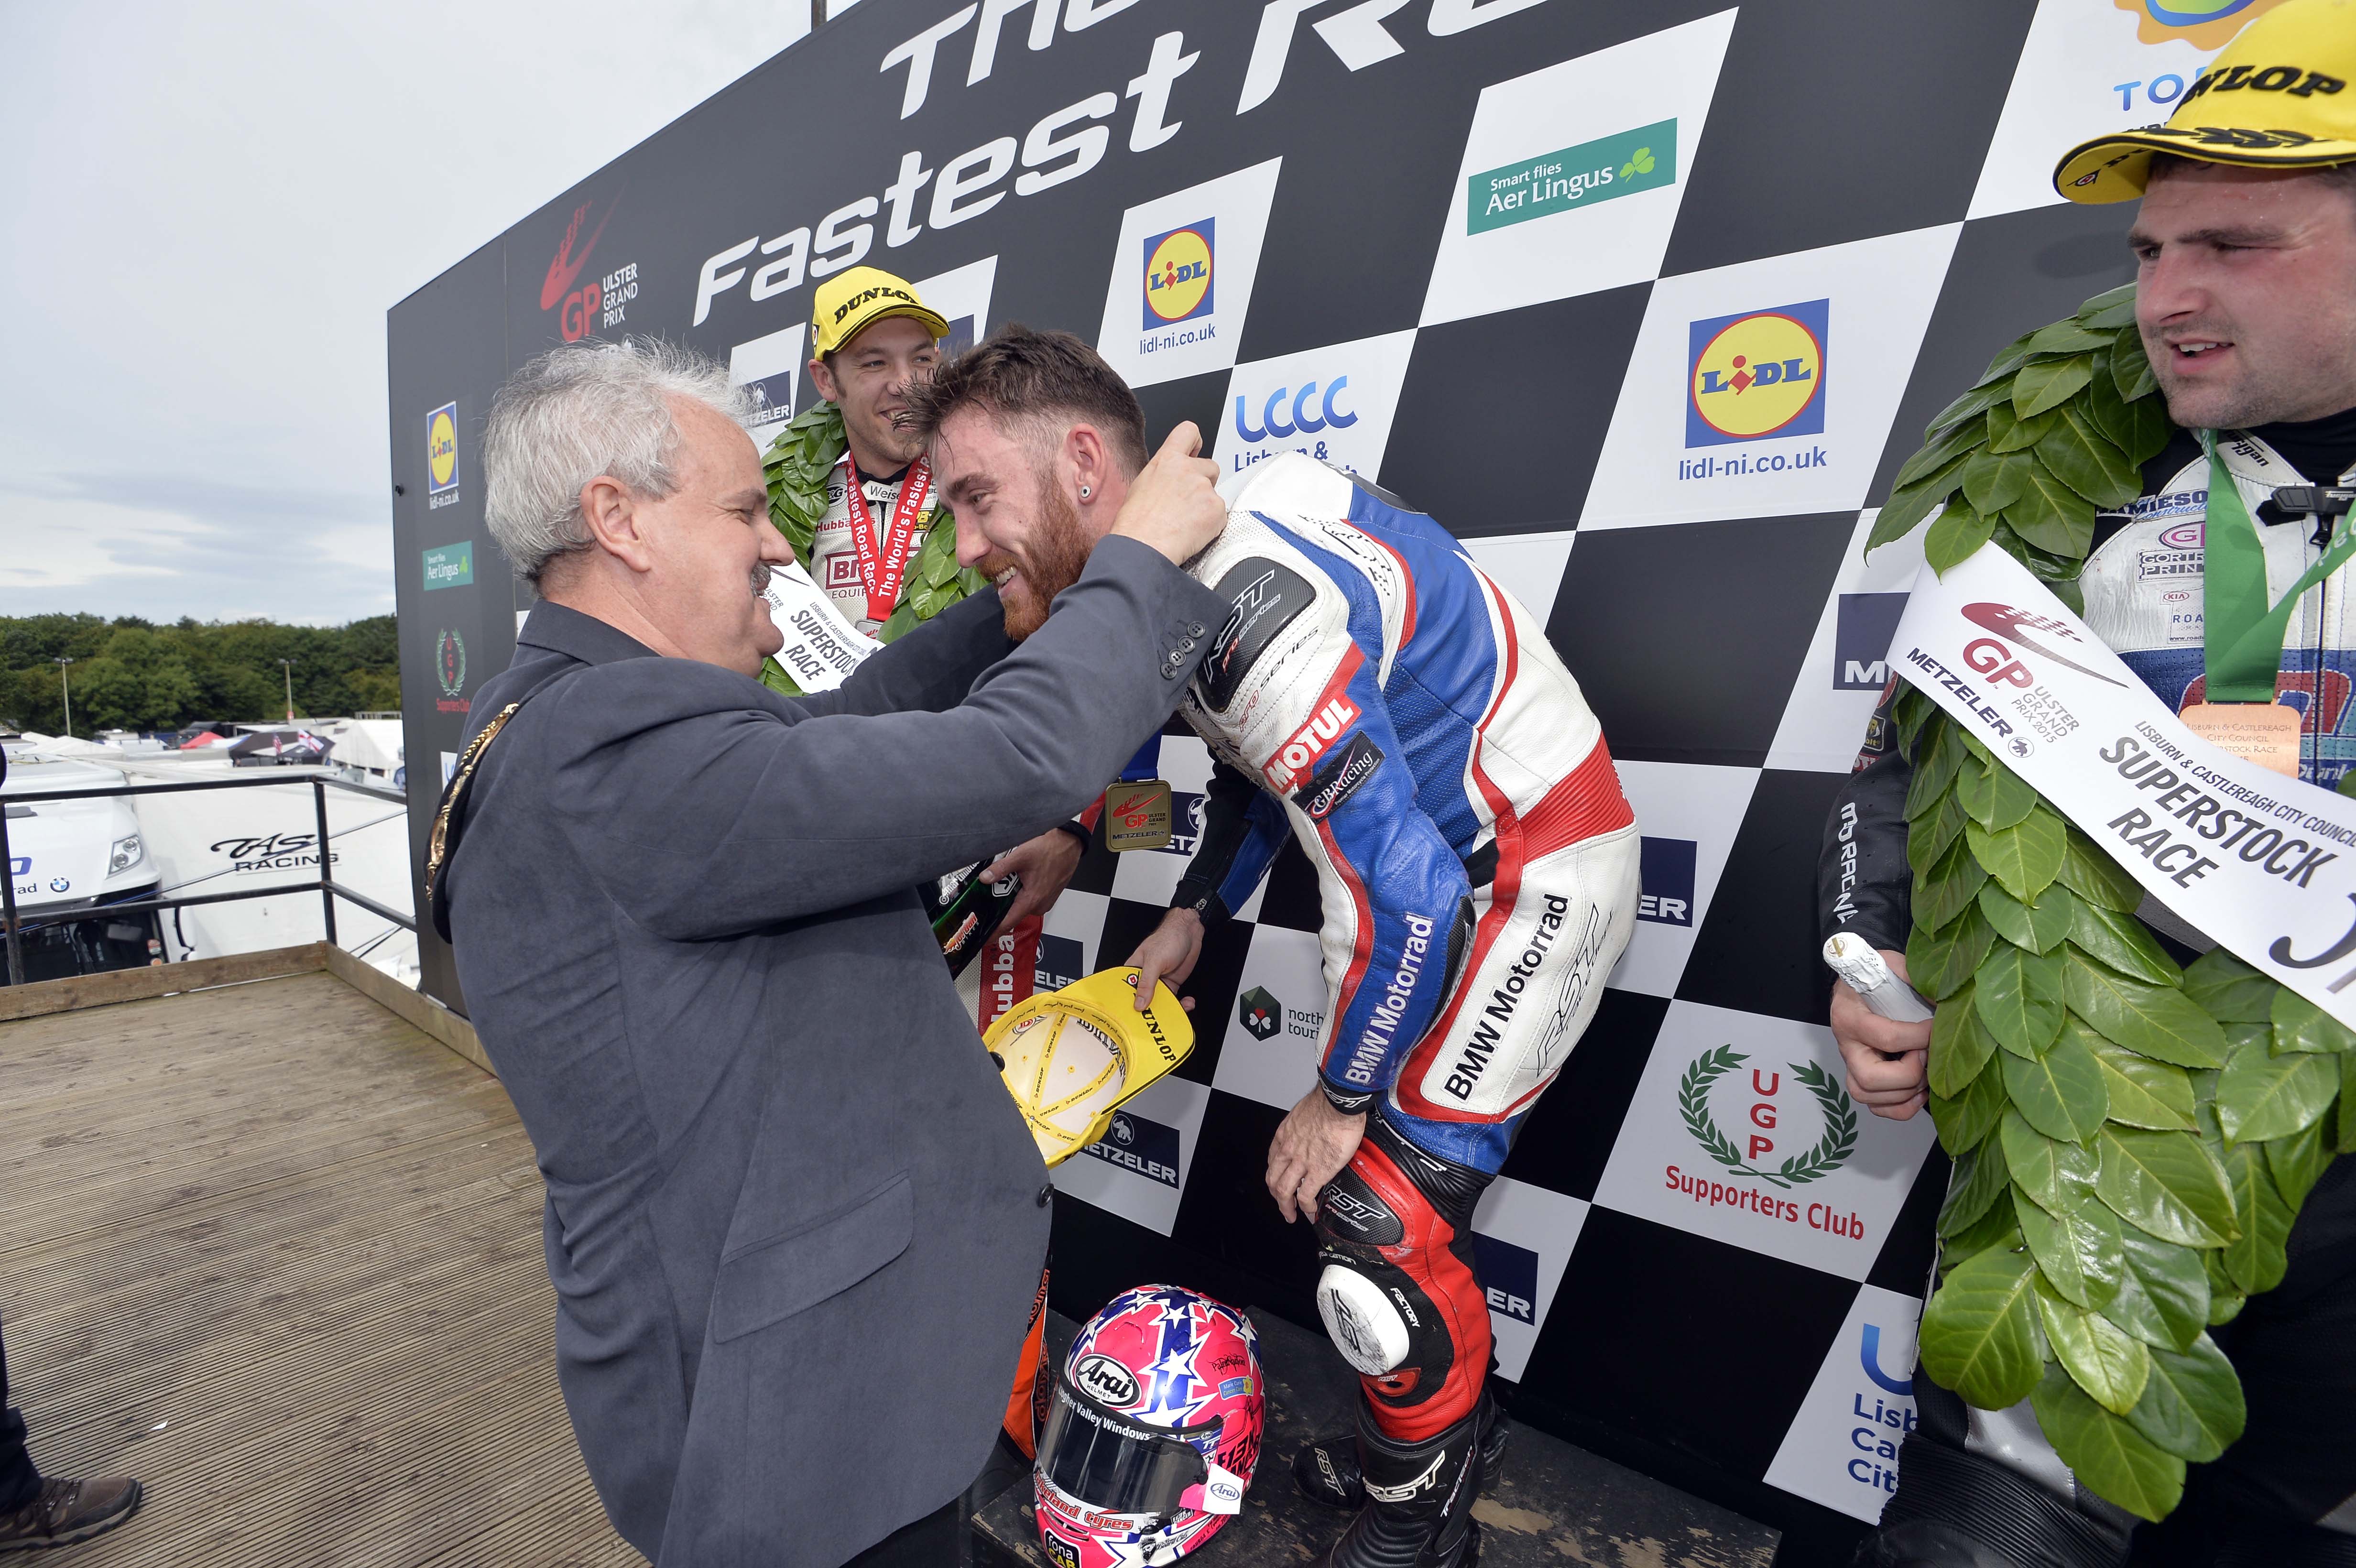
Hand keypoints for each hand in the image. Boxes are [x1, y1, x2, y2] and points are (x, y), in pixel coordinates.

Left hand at [982, 829, 1083, 925]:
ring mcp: (1044, 902)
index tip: (984, 938)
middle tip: (997, 885)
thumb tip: (985, 878)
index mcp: (1031, 900)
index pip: (1007, 923)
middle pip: (1011, 912)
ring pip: (1020, 905)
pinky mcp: (1047, 898)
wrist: (1068, 845)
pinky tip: (1024, 877)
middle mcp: (1039, 905)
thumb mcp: (1020, 856)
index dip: (994, 932)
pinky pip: (1029, 900)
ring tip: (1015, 876)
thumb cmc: (1052, 850)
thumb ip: (1000, 868)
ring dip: (1012, 895)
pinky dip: (1022, 892)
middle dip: (1001, 901)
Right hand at [1109, 423, 1224, 564]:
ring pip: (1215, 494)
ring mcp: (1205, 488)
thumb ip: (1163, 474)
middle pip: (1211, 466)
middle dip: (1205, 482)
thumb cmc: (1136, 523)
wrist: (1143, 547)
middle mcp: (1188, 469)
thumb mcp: (1142, 486)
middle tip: (1188, 503)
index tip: (1196, 450)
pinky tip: (1192, 532)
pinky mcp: (1217, 509)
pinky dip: (1211, 525)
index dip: (1195, 442)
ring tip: (1185, 522)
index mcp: (1167, 460)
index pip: (1188, 432)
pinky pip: (1220, 516)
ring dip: (1206, 506)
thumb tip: (1171, 479)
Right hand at [1125, 908, 1203, 1011]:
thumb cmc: (1168, 937)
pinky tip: (1186, 1003)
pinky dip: (1181, 1004)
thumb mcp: (1155, 961)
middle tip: (1155, 1023)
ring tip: (1175, 1014)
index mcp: (1134, 970)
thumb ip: (1147, 983)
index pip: (1125, 991)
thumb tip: (1139, 1003)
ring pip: (1159, 1003)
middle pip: (1142, 1001)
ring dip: (1168, 1010)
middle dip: (1149, 1012)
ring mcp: (1159, 982)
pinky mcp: (1172, 984)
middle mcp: (1145, 978)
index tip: (1130, 1019)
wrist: (1189, 932)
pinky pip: (1174, 1000)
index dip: (1126, 1006)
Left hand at [1267, 1087, 1366, 1223]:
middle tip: (1282, 1206)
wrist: (1338, 1102)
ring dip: (1286, 1207)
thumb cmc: (1328, 1102)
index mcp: (1285, 1135)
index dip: (1274, 1176)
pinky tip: (1310, 1211)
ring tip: (1291, 1215)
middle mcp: (1288, 1150)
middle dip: (1276, 1196)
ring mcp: (1301, 1162)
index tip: (1279, 1183)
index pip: (1272, 1161)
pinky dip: (1306, 1207)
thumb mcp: (1305, 1112)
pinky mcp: (1318, 1171)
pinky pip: (1306, 1195)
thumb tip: (1315, 1128)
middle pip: (1273, 1180)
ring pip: (1284, 1191)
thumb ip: (1305, 1125)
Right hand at [1831, 948, 1931, 1120]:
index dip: (1919, 1037)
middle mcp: (1846, 1046)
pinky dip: (1901, 1107)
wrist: (1859, 983)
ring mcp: (1851, 1065)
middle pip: (1869, 1077)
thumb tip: (1949, 1000)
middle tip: (1927, 1055)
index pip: (1885, 1036)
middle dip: (1909, 1072)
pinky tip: (1920, 1090)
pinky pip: (1877, 1107)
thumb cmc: (1877, 976)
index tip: (1938, 1026)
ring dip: (1906, 1091)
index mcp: (1849, 1016)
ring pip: (1869, 1096)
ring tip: (1926, 1071)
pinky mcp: (1861, 1079)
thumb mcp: (1894, 965)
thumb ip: (1917, 978)